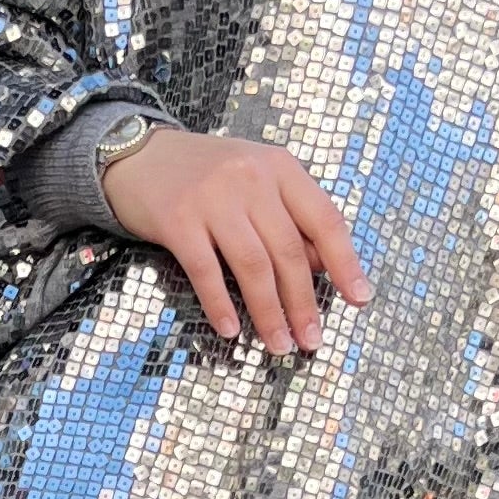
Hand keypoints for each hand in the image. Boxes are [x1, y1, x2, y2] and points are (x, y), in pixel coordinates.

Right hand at [99, 124, 368, 353]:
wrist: (138, 155)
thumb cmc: (205, 175)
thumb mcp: (256, 182)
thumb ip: (289, 219)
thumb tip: (325, 267)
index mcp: (280, 168)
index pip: (324, 219)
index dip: (346, 262)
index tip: (360, 298)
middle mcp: (251, 178)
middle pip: (288, 250)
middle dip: (303, 302)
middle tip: (311, 340)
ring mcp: (213, 197)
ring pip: (252, 265)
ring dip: (269, 311)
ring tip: (279, 344)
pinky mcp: (177, 218)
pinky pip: (206, 270)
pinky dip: (221, 304)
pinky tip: (231, 330)